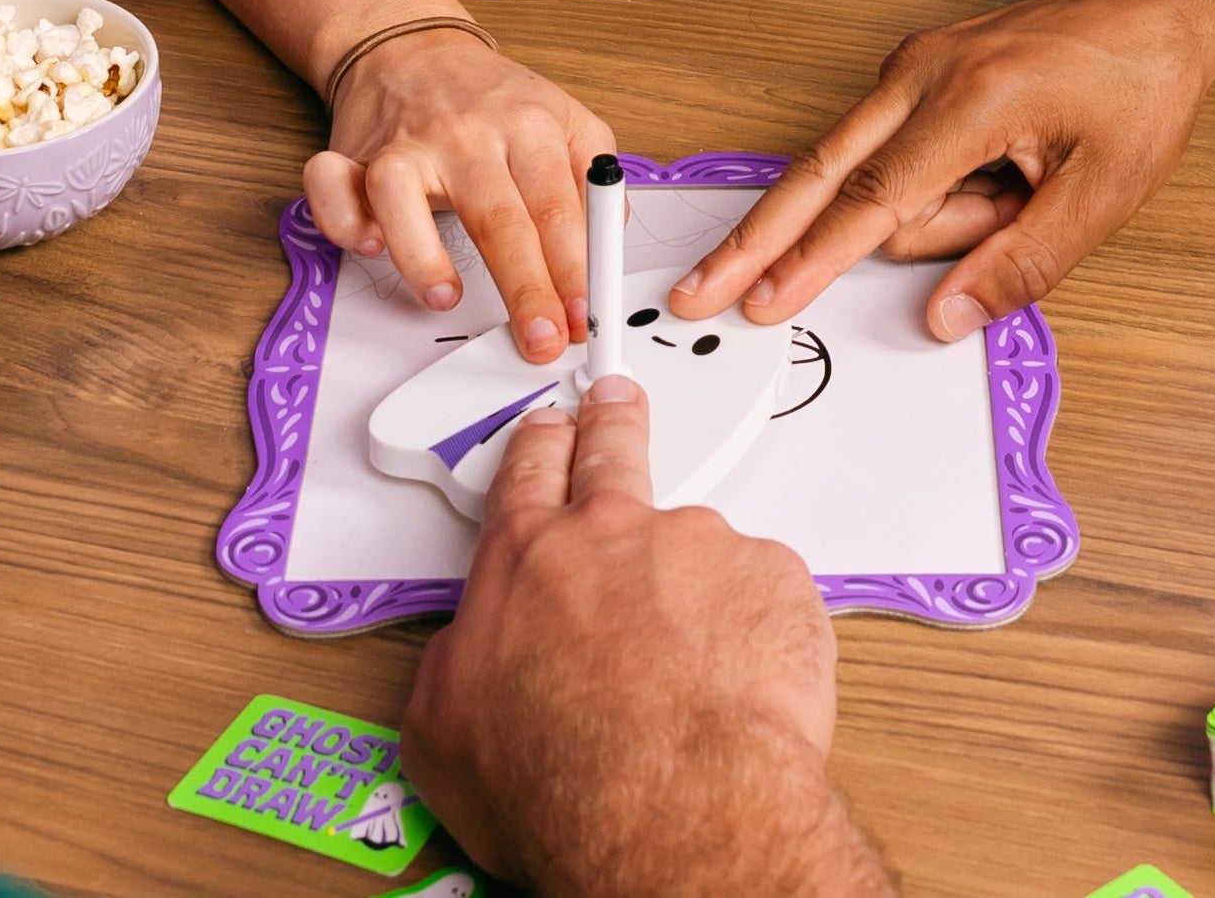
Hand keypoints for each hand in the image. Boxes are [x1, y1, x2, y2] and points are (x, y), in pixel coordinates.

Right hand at [305, 30, 614, 364]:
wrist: (415, 47)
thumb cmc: (491, 97)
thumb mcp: (563, 115)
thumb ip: (594, 174)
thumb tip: (608, 241)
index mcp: (527, 126)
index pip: (557, 205)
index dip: (575, 268)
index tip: (586, 316)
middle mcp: (467, 134)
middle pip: (498, 215)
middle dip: (525, 286)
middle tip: (542, 339)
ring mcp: (408, 143)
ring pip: (403, 194)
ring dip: (422, 254)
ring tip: (445, 299)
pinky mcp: (354, 153)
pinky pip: (333, 185)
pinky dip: (342, 219)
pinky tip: (369, 246)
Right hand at [402, 379, 886, 897]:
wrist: (672, 808)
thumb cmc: (564, 787)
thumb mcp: (445, 732)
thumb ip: (461, 661)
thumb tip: (472, 653)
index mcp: (526, 561)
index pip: (527, 474)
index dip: (538, 447)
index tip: (547, 432)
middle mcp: (612, 532)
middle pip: (612, 452)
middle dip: (612, 425)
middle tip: (618, 406)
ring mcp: (699, 544)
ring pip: (695, 544)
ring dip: (693, 581)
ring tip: (694, 654)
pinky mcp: (770, 575)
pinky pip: (759, 593)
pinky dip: (752, 633)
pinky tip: (739, 687)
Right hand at [668, 0, 1214, 339]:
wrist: (1149, 9)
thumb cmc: (1134, 92)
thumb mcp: (1100, 197)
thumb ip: (1017, 265)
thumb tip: (940, 320)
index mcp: (970, 100)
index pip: (871, 201)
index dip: (809, 260)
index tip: (756, 299)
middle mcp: (922, 72)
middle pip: (823, 172)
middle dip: (763, 239)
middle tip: (701, 291)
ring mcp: (913, 65)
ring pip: (870, 171)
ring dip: (934, 213)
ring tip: (1023, 189)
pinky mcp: (915, 71)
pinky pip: (891, 151)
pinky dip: (927, 185)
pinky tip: (999, 175)